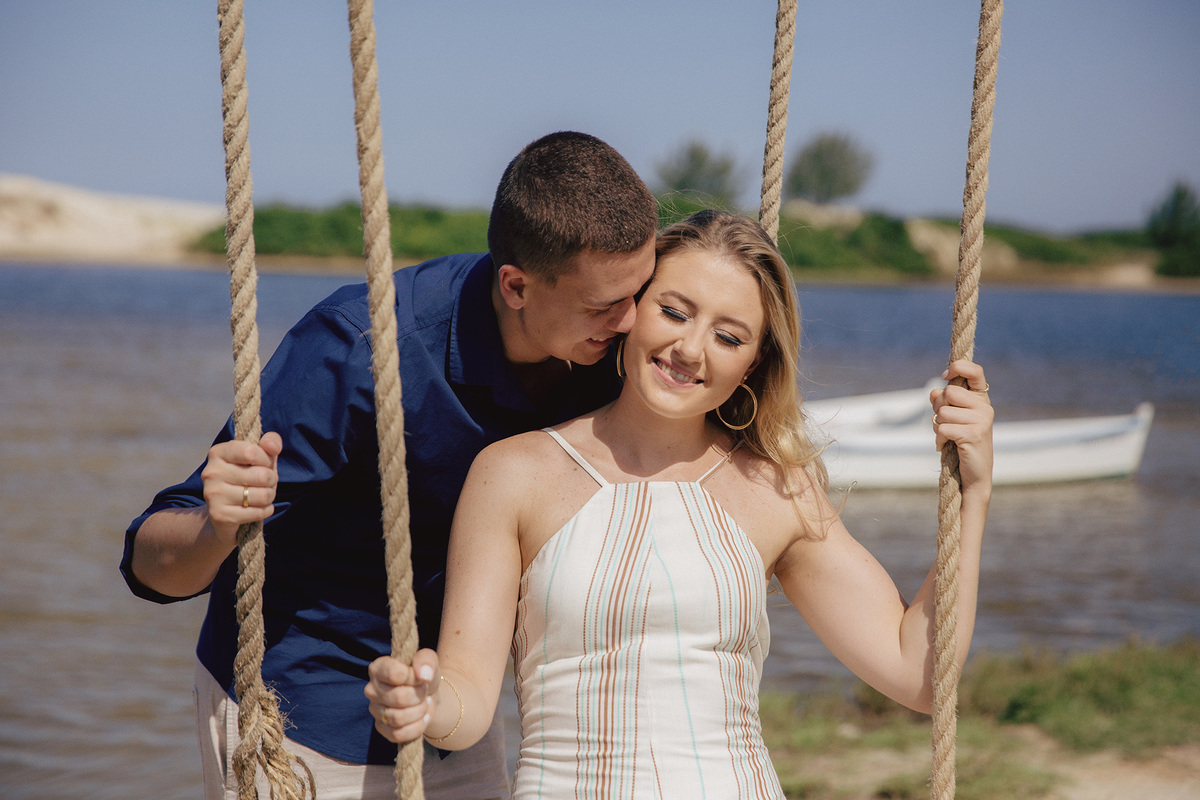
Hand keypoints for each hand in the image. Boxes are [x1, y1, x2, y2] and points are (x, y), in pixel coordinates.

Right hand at [200, 431, 281, 545]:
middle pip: (262, 475)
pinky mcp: (219, 515)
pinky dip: (265, 511)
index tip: (265, 464)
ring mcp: (213, 494)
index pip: (251, 452)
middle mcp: (211, 472)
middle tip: (265, 483)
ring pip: (263, 496)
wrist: (225, 511)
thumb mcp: (260, 456)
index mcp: (218, 453)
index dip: (266, 460)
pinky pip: (258, 513)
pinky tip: (258, 508)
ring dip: (269, 497)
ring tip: (261, 496)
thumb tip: (273, 446)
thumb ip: (270, 443)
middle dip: (272, 481)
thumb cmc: (247, 477)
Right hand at [365, 649, 439, 743]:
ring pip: (398, 718)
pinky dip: (416, 727)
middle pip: (399, 698)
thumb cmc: (423, 675)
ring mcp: (375, 710)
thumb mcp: (428, 661)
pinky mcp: (381, 728)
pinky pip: (398, 734)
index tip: (419, 677)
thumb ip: (426, 660)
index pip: (394, 674)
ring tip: (423, 703)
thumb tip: (424, 674)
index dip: (413, 677)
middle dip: (419, 696)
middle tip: (424, 692)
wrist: (427, 696)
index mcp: (378, 668)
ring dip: (419, 711)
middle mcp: (371, 689)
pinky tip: (422, 718)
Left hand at [930, 360, 993, 489]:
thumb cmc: (962, 444)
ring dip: (937, 426)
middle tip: (943, 422)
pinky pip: (943, 428)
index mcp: (981, 400)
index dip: (958, 367)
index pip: (975, 371)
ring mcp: (982, 421)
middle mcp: (985, 407)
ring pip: (943, 412)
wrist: (974, 475)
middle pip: (949, 392)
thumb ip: (944, 403)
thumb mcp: (953, 419)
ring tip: (946, 437)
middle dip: (938, 408)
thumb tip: (933, 391)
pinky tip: (945, 446)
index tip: (945, 375)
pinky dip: (939, 438)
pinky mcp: (974, 435)